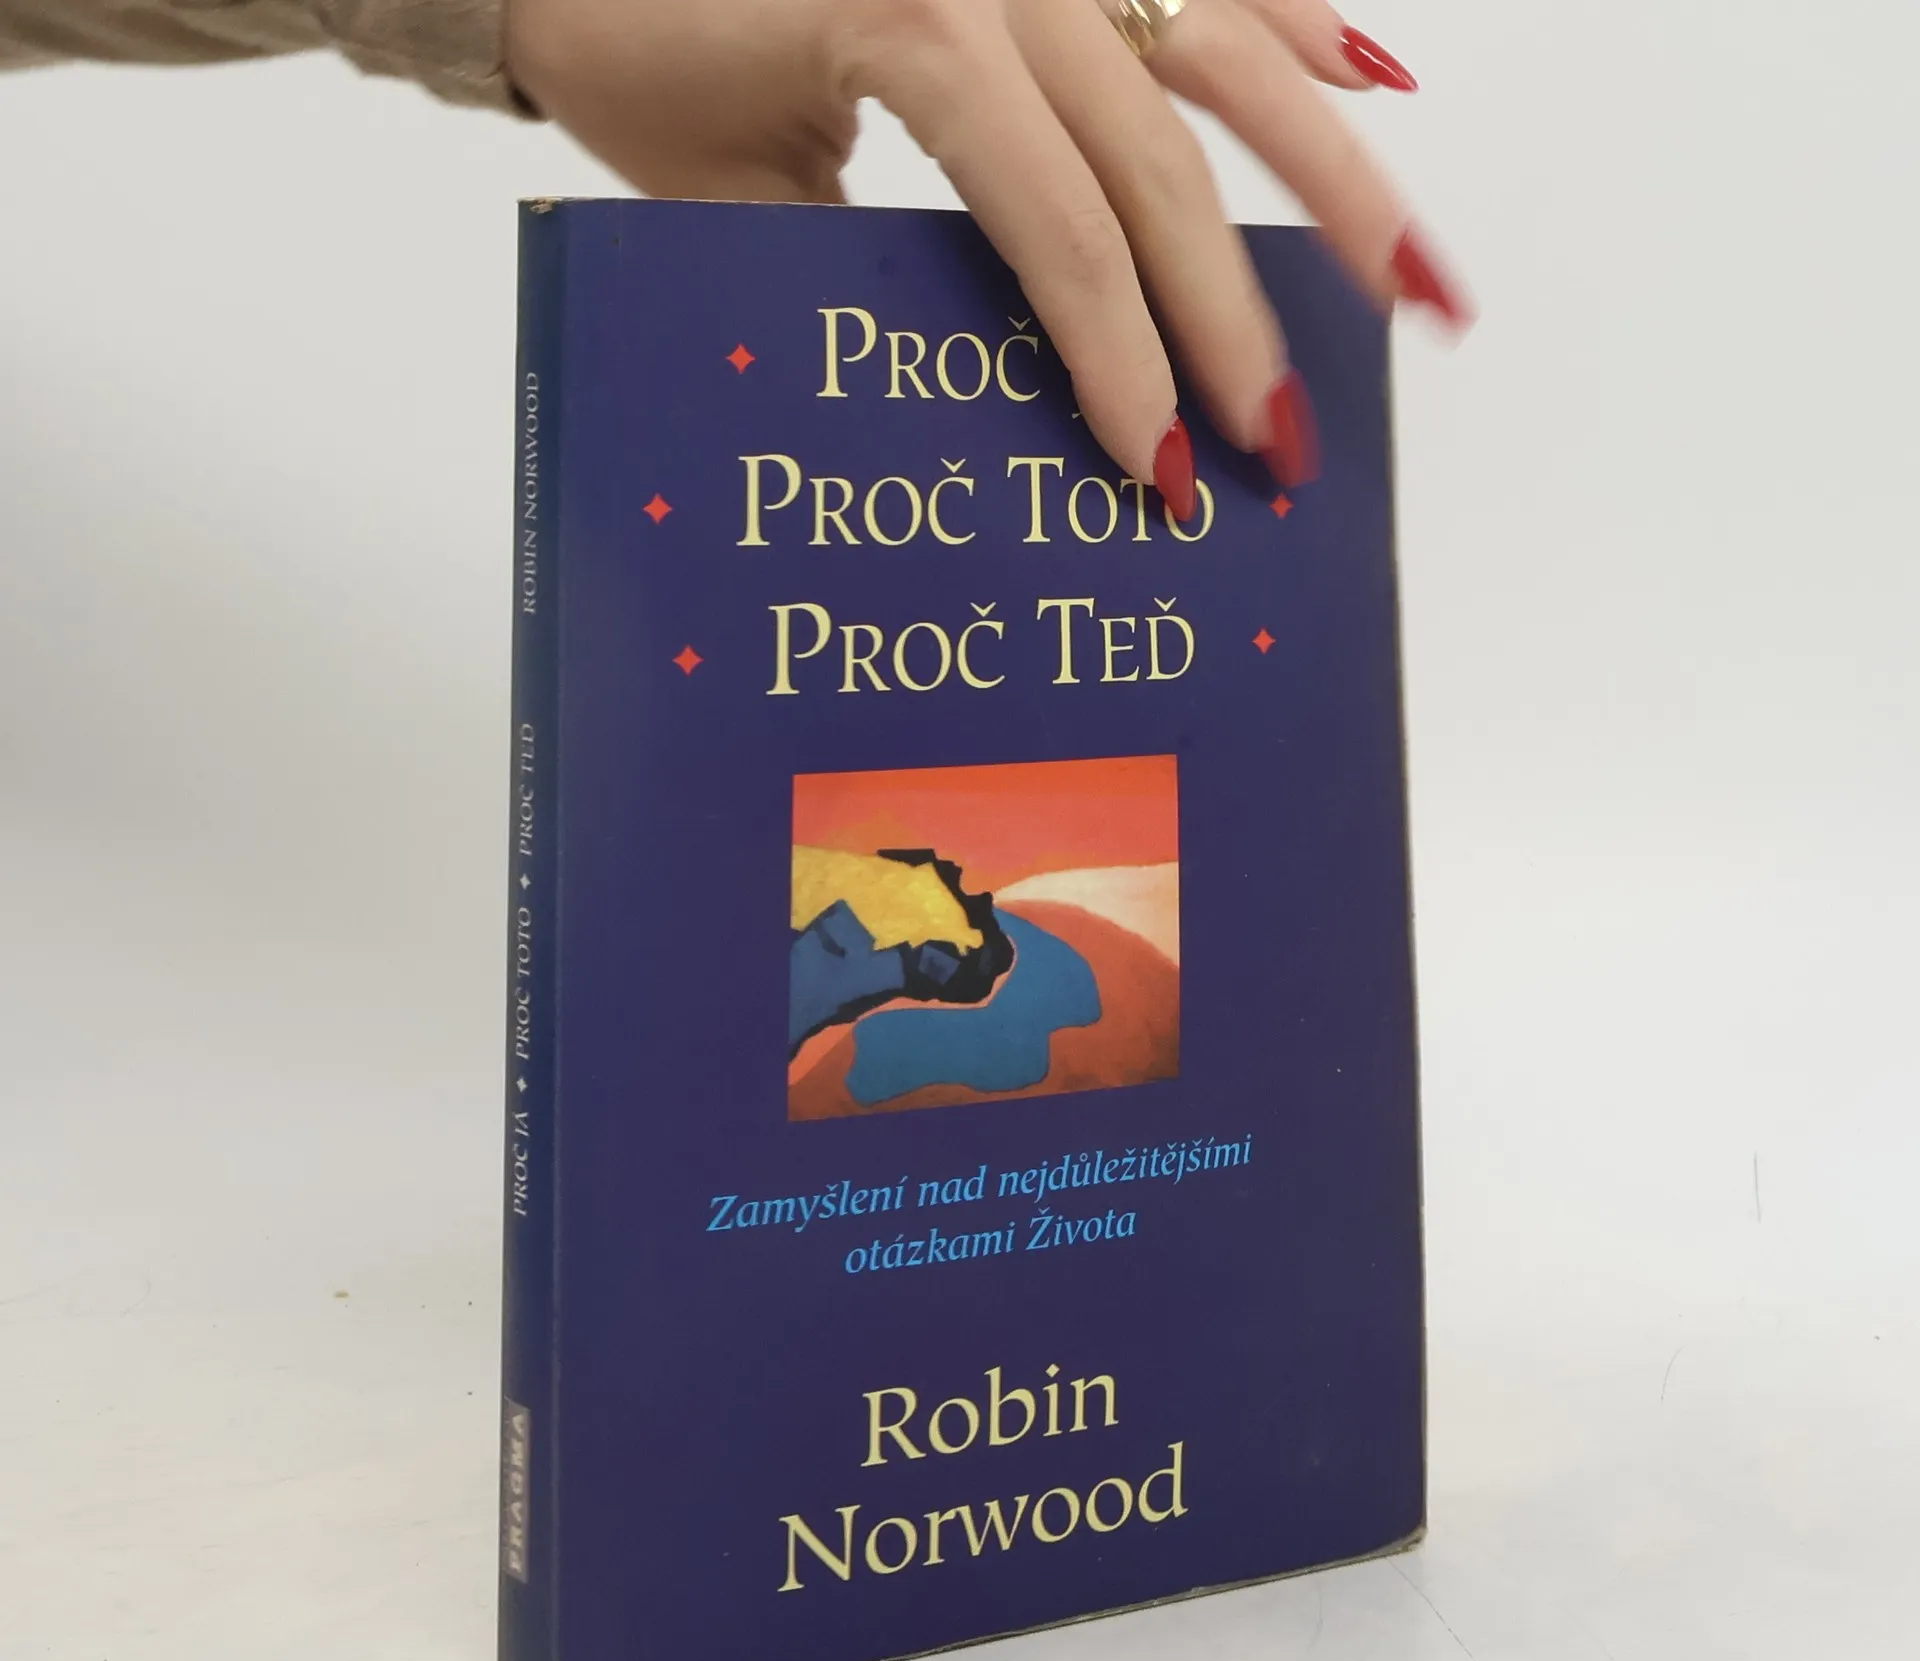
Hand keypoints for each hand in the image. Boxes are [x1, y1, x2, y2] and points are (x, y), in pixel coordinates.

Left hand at [503, 0, 1467, 512]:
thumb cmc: (634, 49)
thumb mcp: (727, 202)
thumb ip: (858, 288)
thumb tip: (972, 407)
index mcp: (912, 19)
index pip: (1060, 222)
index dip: (1122, 354)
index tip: (1162, 467)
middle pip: (1167, 153)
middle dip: (1237, 314)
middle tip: (1286, 444)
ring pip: (1225, 52)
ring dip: (1333, 181)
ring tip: (1421, 289)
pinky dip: (1295, 27)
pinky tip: (1374, 89)